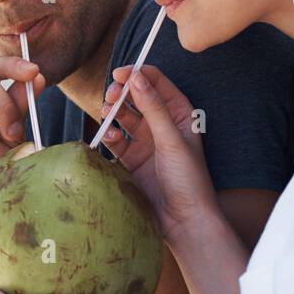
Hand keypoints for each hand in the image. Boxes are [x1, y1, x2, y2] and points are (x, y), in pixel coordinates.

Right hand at [97, 65, 218, 245]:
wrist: (183, 220)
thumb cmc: (188, 179)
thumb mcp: (171, 139)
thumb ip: (152, 107)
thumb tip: (136, 77)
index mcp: (180, 114)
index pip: (157, 83)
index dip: (138, 74)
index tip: (120, 73)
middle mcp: (163, 125)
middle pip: (137, 97)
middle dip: (122, 93)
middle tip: (111, 94)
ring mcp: (147, 142)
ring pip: (124, 117)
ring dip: (113, 112)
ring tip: (106, 113)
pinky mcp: (132, 160)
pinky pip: (116, 141)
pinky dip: (110, 136)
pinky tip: (108, 138)